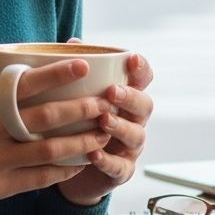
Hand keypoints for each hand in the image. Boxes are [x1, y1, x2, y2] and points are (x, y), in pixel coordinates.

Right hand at [0, 59, 113, 214]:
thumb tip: (18, 80)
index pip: (24, 83)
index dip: (57, 74)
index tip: (84, 66)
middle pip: (44, 116)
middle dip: (81, 109)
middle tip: (106, 103)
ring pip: (48, 149)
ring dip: (80, 142)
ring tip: (102, 135)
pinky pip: (37, 178)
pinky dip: (61, 172)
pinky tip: (77, 165)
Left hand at [56, 51, 153, 206]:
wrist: (69, 166)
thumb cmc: (77, 122)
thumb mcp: (76, 96)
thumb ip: (78, 71)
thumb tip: (73, 42)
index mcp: (126, 97)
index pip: (143, 78)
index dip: (141, 68)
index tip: (131, 58)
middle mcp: (133, 120)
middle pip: (145, 105)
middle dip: (131, 97)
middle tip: (113, 91)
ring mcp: (129, 147)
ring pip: (136, 135)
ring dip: (121, 127)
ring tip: (103, 121)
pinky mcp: (121, 171)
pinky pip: (120, 167)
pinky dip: (108, 162)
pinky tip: (94, 155)